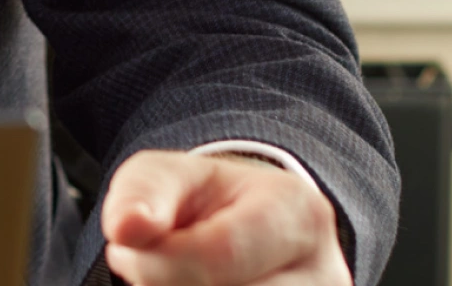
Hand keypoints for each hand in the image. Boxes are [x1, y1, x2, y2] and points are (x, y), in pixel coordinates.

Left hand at [101, 149, 350, 285]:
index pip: (223, 254)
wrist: (251, 229)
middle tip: (145, 273)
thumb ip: (143, 194)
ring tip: (173, 283)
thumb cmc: (208, 204)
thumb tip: (126, 228)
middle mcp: (327, 276)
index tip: (124, 254)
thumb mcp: (171, 177)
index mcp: (298, 212)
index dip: (160, 264)